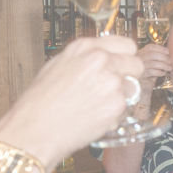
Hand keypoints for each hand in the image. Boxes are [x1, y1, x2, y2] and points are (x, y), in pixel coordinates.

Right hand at [0, 36, 143, 165]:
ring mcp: (112, 83)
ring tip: (98, 104)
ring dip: (123, 96)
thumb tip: (107, 57)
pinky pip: (128, 108)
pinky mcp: (118, 105)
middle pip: (137, 64)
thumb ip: (86, 58)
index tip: (123, 64)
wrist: (36, 127)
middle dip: (130, 76)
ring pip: (134, 88)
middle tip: (115, 87)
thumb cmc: (41, 100)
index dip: (126, 56)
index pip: (127, 44)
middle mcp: (102, 60)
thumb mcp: (59, 65)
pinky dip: (117, 114)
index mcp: (85, 47)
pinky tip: (96, 116)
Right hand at [136, 43, 171, 103]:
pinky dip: (159, 72)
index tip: (168, 52)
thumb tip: (168, 53)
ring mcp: (137, 67)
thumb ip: (158, 58)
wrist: (143, 89)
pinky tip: (163, 73)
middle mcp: (137, 59)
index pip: (150, 47)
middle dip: (163, 57)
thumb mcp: (154, 65)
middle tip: (170, 61)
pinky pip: (151, 71)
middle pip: (152, 54)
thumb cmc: (149, 76)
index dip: (160, 48)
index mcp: (140, 53)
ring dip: (163, 65)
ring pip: (152, 63)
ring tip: (169, 68)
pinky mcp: (140, 75)